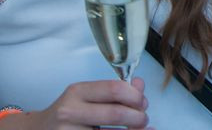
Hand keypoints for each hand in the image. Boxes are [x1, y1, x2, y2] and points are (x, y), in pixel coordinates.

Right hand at [17, 78, 149, 128]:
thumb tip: (140, 86)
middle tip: (143, 120)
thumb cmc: (68, 113)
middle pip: (115, 114)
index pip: (114, 89)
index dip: (135, 97)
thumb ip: (113, 91)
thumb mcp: (86, 96)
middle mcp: (70, 111)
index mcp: (77, 92)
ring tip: (140, 129)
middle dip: (137, 118)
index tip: (143, 103)